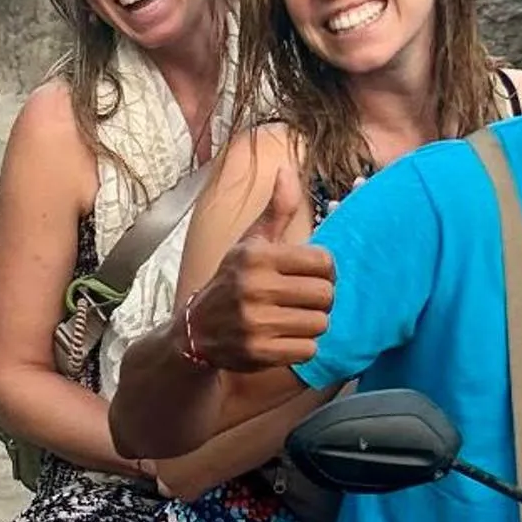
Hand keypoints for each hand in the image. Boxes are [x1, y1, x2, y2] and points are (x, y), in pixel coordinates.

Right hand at [176, 168, 333, 372]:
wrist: (196, 331)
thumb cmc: (233, 281)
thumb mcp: (250, 243)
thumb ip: (276, 210)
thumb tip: (288, 170)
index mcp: (257, 255)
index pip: (323, 262)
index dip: (325, 271)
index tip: (312, 276)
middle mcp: (254, 287)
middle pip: (325, 294)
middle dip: (321, 300)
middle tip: (304, 301)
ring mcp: (255, 322)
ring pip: (319, 324)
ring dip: (311, 324)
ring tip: (292, 319)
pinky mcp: (258, 352)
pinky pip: (308, 350)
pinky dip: (302, 347)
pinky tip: (285, 338)